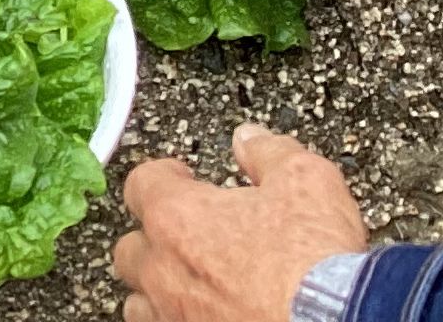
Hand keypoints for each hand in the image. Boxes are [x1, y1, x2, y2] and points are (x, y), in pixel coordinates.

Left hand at [113, 129, 367, 321]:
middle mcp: (163, 270)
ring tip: (189, 284)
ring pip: (139, 302)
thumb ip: (268, 153)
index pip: (141, 183)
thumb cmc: (312, 260)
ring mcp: (172, 317)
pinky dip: (176, 321)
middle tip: (184, 234)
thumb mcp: (304, 180)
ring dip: (157, 290)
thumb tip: (248, 140)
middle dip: (152, 238)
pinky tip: (207, 316)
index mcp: (177, 217)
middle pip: (130, 248)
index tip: (180, 177)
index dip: (162, 176)